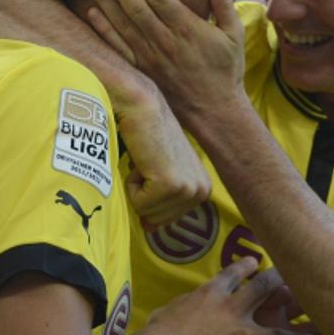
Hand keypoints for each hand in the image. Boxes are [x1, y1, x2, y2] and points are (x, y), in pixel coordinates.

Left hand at [83, 0, 245, 124]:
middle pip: (135, 7)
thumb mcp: (234, 36)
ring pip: (123, 24)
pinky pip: (120, 48)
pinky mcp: (143, 72)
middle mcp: (165, 41)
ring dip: (104, 0)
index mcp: (187, 28)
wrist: (215, 111)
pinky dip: (105, 31)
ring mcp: (151, 57)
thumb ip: (224, 4)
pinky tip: (91, 13)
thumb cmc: (226, 71)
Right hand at [111, 87, 210, 228]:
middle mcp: (202, 191)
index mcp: (202, 189)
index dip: (147, 198)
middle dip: (142, 195)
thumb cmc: (144, 136)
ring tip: (143, 160)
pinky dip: (132, 184)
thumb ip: (160, 200)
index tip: (149, 169)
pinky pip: (140, 205)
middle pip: (156, 221)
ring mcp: (189, 189)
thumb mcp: (159, 172)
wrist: (140, 106)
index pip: (164, 220)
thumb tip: (150, 228)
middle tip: (144, 163)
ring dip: (136, 188)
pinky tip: (141, 159)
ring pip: (147, 214)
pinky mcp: (172, 185)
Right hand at [147, 258, 324, 334]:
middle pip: (264, 292)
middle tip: (302, 288)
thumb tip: (176, 309)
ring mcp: (239, 334)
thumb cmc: (160, 328)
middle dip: (284, 288)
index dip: (248, 266)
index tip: (257, 262)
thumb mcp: (170, 308)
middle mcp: (232, 308)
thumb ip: (182, 307)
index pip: (234, 274)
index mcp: (212, 293)